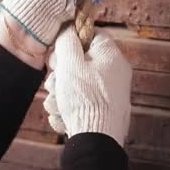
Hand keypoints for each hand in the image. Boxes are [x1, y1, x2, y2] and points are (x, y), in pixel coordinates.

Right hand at [43, 26, 131, 146]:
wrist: (97, 140)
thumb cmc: (85, 99)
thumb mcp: (70, 64)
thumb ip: (67, 41)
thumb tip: (67, 29)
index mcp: (111, 56)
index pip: (91, 34)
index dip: (70, 40)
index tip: (58, 53)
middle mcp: (114, 73)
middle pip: (80, 61)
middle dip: (61, 74)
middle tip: (55, 84)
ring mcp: (110, 93)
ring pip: (76, 84)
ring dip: (61, 93)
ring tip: (58, 105)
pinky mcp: (103, 110)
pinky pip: (80, 102)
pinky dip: (69, 108)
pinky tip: (64, 117)